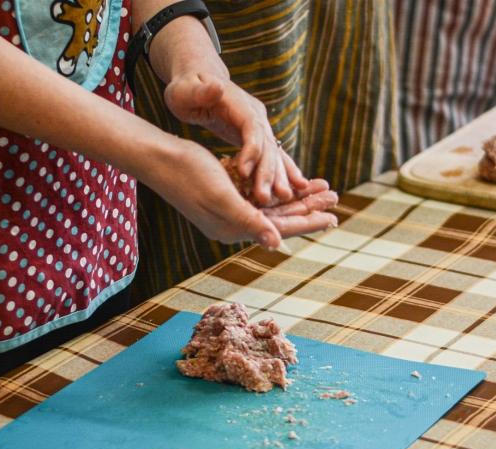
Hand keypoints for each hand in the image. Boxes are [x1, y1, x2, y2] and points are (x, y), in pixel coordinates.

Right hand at [145, 140, 334, 248]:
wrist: (160, 157)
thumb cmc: (189, 175)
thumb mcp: (223, 197)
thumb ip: (250, 221)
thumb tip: (277, 243)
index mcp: (234, 229)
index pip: (280, 229)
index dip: (308, 222)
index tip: (333, 218)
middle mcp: (234, 222)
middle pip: (280, 217)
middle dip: (308, 207)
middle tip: (335, 198)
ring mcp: (230, 208)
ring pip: (273, 204)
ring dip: (297, 196)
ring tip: (322, 188)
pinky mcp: (226, 192)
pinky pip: (260, 193)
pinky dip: (278, 186)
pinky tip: (292, 180)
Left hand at [164, 72, 309, 205]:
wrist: (198, 82)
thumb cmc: (185, 89)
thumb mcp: (185, 90)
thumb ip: (200, 92)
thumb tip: (218, 86)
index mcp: (240, 104)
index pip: (251, 129)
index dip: (251, 151)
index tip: (244, 173)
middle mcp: (255, 115)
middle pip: (267, 145)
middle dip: (268, 172)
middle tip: (266, 198)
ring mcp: (258, 126)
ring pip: (273, 153)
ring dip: (280, 176)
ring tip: (286, 197)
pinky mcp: (256, 137)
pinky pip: (271, 156)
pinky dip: (282, 172)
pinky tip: (294, 188)